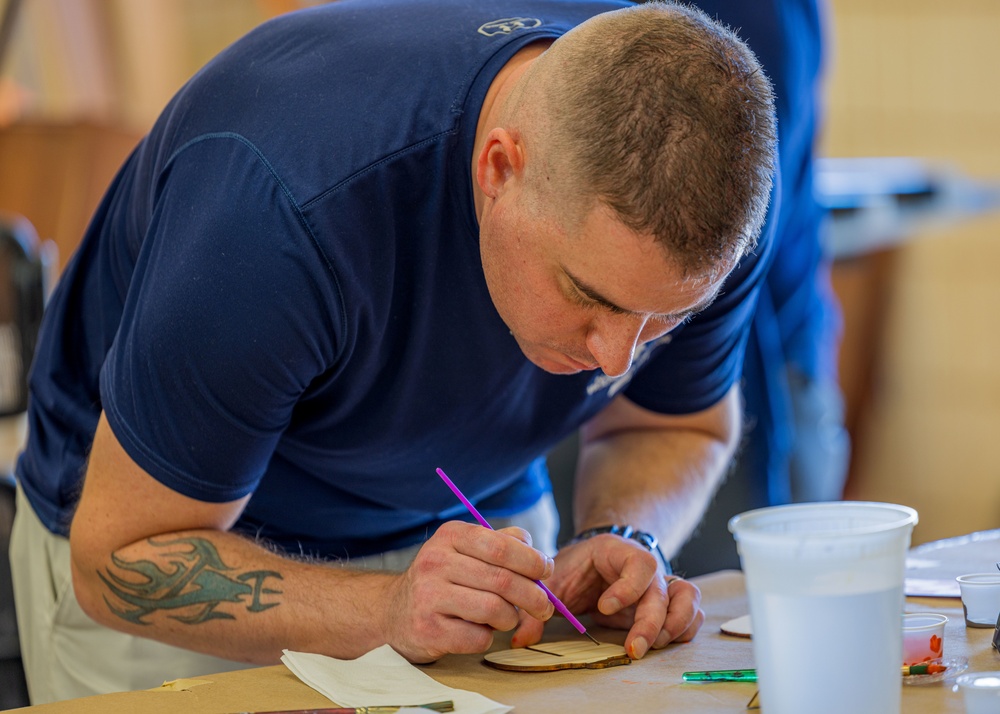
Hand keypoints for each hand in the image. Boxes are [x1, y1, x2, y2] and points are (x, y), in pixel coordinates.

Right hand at [381, 521, 555, 661]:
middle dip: (534, 597)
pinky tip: (479, 631)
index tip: (546, 572)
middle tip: (545, 607)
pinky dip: (488, 637)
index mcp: (450, 536)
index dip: (532, 561)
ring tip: (506, 619)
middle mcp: (435, 562)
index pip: (502, 546)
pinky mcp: (428, 629)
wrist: (394, 612)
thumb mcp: (465, 550)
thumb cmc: (442, 580)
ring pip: (495, 609)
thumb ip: (503, 545)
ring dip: (510, 619)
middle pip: (503, 580)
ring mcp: (428, 596)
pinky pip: (478, 638)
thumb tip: (540, 557)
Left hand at [511, 534, 703, 657]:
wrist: (592, 560)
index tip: (603, 608)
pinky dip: (684, 628)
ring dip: (675, 624)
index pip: (639, 564)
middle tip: (633, 648)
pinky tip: (663, 642)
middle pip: (662, 590)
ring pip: (686, 597)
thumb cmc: (574, 567)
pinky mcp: (667, 602)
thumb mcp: (553, 580)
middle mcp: (646, 567)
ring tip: (652, 645)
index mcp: (618, 552)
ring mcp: (660, 583)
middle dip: (650, 622)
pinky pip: (690, 612)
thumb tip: (522, 639)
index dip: (627, 588)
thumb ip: (536, 606)